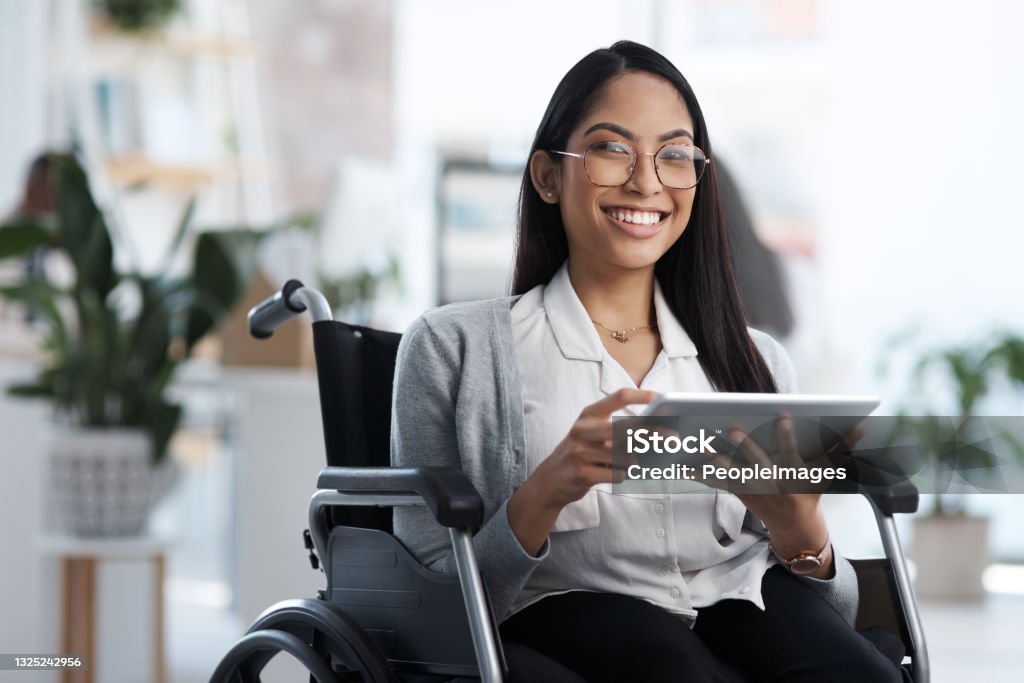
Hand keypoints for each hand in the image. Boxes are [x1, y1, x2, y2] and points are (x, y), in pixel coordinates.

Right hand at [532, 388, 658, 507]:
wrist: (551, 479)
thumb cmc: (581, 453)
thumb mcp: (593, 433)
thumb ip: (618, 428)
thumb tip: (657, 429)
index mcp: (589, 414)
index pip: (619, 396)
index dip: (643, 396)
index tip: (663, 398)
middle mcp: (583, 429)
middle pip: (625, 427)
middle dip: (653, 433)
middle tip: (674, 438)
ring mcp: (580, 451)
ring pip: (624, 455)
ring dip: (635, 462)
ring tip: (634, 463)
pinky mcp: (582, 473)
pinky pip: (616, 474)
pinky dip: (623, 475)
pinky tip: (616, 474)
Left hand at [715, 418, 861, 578]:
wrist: (793, 526)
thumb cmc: (810, 492)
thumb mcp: (827, 474)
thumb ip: (841, 449)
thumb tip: (861, 427)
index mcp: (794, 474)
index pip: (792, 451)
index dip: (788, 436)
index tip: (782, 417)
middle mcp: (772, 481)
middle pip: (757, 461)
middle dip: (745, 446)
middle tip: (732, 428)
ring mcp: (753, 487)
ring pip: (732, 470)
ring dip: (715, 458)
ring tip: (699, 444)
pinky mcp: (738, 491)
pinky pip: (717, 481)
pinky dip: (700, 473)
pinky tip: (682, 464)